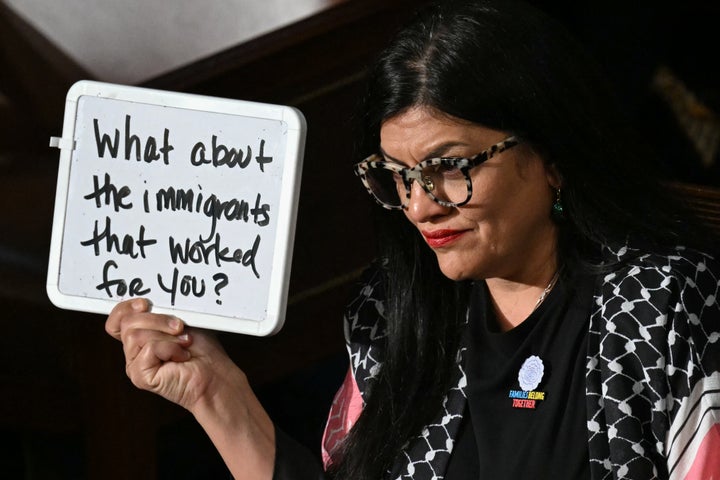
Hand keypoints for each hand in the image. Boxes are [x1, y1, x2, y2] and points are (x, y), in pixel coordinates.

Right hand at [105, 298, 234, 411]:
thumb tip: (148, 301)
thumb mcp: (180, 321)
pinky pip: (148, 348)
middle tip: (179, 327)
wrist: (214, 373)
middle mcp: (133, 351)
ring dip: (167, 335)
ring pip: (136, 335)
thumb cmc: (202, 349)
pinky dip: (170, 348)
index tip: (145, 303)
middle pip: (127, 323)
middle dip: (157, 319)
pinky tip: (181, 356)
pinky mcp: (140, 376)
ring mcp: (135, 365)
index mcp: (140, 336)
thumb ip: (160, 312)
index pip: (116, 320)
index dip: (124, 309)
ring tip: (184, 343)